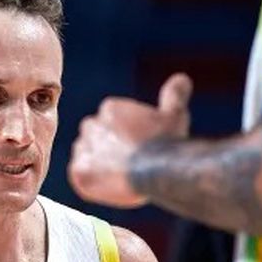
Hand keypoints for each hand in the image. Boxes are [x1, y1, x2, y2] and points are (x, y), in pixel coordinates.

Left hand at [69, 73, 192, 207]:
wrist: (158, 172)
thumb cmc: (168, 143)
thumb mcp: (175, 115)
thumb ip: (174, 96)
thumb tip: (181, 78)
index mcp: (110, 109)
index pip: (111, 120)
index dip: (125, 134)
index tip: (138, 145)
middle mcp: (92, 126)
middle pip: (94, 135)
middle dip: (106, 145)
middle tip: (127, 160)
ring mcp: (83, 149)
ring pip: (85, 154)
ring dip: (97, 162)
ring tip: (119, 173)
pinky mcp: (79, 173)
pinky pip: (80, 175)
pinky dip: (92, 181)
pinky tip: (110, 184)